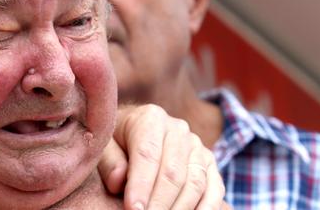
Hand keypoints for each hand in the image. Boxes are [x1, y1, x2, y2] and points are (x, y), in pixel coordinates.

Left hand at [99, 104, 225, 209]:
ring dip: (181, 209)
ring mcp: (197, 146)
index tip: (133, 209)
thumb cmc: (117, 141)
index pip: (147, 154)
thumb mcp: (105, 145)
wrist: (136, 130)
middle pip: (173, 172)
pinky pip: (214, 188)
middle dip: (159, 203)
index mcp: (150, 119)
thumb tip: (118, 182)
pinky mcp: (209, 163)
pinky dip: (206, 208)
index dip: (141, 185)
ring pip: (195, 182)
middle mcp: (178, 130)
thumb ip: (109, 161)